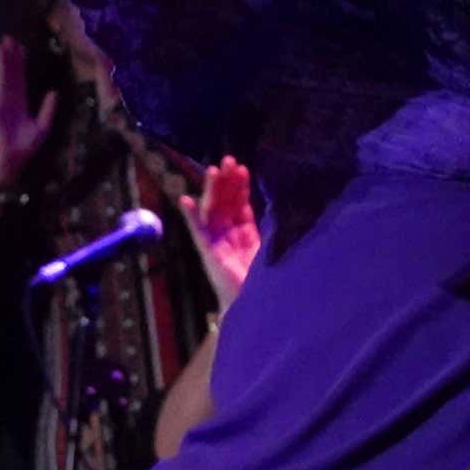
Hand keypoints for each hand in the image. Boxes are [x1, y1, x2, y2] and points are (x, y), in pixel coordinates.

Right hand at [0, 34, 60, 187]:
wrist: (14, 159)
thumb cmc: (26, 146)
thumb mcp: (43, 126)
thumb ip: (48, 108)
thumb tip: (54, 90)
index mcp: (21, 101)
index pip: (21, 77)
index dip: (21, 62)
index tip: (20, 47)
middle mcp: (10, 99)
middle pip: (10, 72)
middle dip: (10, 56)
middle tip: (9, 38)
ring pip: (0, 77)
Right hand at [187, 155, 261, 300]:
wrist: (257, 309)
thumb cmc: (268, 281)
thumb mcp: (274, 247)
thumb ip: (275, 227)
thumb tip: (285, 203)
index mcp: (246, 234)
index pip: (240, 204)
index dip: (240, 186)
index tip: (243, 168)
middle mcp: (230, 235)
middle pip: (225, 203)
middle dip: (226, 182)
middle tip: (228, 160)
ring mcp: (218, 243)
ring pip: (212, 211)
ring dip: (212, 190)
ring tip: (213, 170)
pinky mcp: (209, 254)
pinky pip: (198, 232)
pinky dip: (190, 217)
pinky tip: (185, 200)